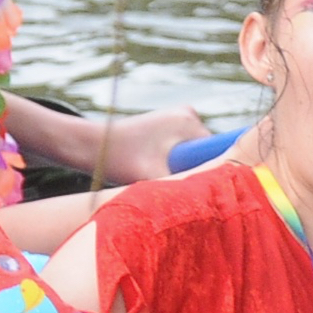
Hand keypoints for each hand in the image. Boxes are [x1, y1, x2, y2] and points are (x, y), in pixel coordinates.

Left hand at [97, 106, 212, 182]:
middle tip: (179, 187)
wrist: (93, 144)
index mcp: (189, 121)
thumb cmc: (122, 159)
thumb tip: (211, 198)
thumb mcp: (157, 177)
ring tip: (163, 177)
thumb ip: (185, 185)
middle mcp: (188, 114)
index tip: (208, 188)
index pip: (220, 150)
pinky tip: (158, 168)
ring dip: (185, 166)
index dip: (216, 170)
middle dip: (196, 169)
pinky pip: (184, 147)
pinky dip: (175, 160)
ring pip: (195, 152)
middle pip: (207, 152)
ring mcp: (178, 116)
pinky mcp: (168, 123)